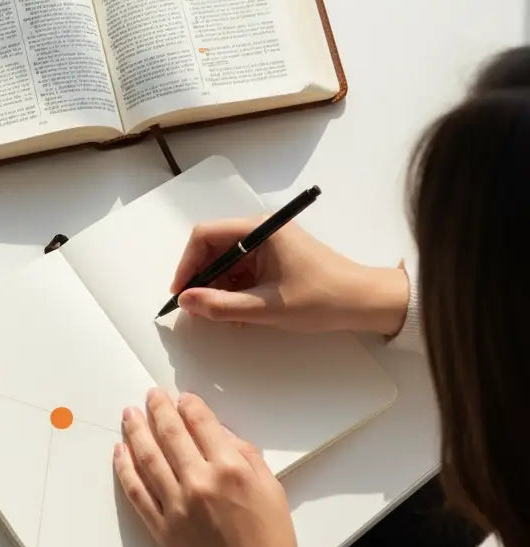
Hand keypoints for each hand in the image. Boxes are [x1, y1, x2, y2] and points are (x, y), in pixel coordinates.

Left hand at [115, 389, 308, 546]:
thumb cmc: (271, 544)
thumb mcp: (272, 489)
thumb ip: (246, 455)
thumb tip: (219, 433)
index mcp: (230, 469)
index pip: (201, 423)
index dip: (189, 405)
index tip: (182, 398)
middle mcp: (199, 481)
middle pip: (170, 433)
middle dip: (158, 408)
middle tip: (151, 396)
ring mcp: (176, 504)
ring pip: (147, 457)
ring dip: (135, 431)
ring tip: (129, 414)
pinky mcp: (160, 527)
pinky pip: (136, 491)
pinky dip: (124, 468)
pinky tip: (120, 452)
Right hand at [171, 218, 408, 335]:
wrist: (365, 303)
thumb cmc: (322, 299)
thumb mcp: (266, 308)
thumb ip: (221, 305)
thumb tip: (186, 301)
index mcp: (261, 229)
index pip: (205, 235)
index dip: (187, 264)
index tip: (181, 293)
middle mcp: (262, 229)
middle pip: (214, 248)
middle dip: (202, 279)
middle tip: (197, 309)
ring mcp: (269, 243)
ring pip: (226, 262)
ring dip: (219, 289)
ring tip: (222, 316)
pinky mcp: (275, 258)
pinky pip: (242, 271)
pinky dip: (235, 291)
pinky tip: (239, 314)